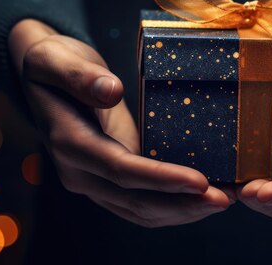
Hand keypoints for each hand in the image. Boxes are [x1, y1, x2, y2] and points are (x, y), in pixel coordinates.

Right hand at [9, 19, 230, 226]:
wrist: (46, 76)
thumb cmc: (54, 63)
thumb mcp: (57, 59)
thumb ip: (81, 76)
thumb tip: (110, 91)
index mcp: (70, 143)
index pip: (120, 169)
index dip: (161, 179)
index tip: (200, 181)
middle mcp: (80, 171)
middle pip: (135, 200)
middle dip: (182, 204)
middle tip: (225, 199)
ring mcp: (95, 179)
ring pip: (142, 210)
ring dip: (183, 211)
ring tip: (223, 201)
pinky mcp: (112, 178)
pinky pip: (143, 202)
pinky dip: (174, 205)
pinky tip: (203, 197)